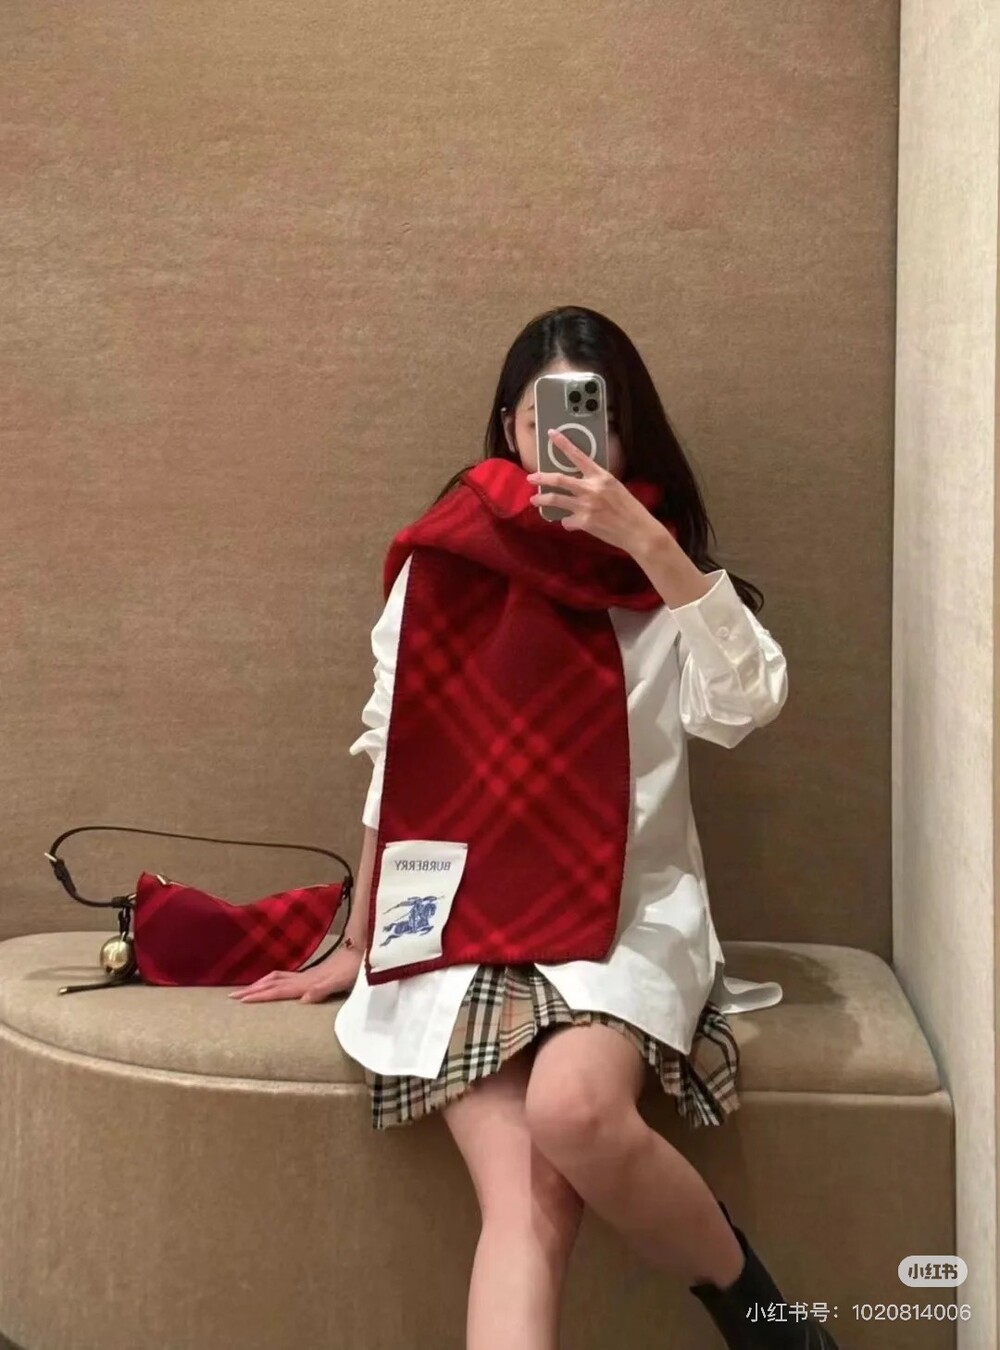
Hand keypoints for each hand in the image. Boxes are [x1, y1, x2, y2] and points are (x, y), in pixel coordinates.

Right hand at [227, 942, 362, 1002]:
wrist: (362, 949)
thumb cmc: (353, 969)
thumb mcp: (340, 982)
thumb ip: (323, 989)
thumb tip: (304, 998)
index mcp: (306, 982)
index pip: (278, 990)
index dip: (259, 995)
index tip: (239, 1000)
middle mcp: (303, 978)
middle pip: (272, 983)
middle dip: (252, 989)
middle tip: (232, 995)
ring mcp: (307, 974)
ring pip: (277, 978)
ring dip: (260, 984)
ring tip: (247, 990)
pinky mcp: (313, 973)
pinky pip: (285, 977)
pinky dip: (273, 981)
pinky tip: (274, 983)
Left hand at [527, 433, 669, 556]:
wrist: (638, 530)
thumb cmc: (630, 509)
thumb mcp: (615, 488)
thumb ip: (597, 484)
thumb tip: (580, 485)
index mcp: (601, 476)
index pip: (578, 455)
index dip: (563, 443)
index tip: (552, 434)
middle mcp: (592, 489)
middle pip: (559, 479)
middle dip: (542, 477)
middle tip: (531, 477)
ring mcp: (586, 506)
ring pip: (555, 500)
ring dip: (542, 499)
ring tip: (534, 500)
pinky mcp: (584, 522)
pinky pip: (566, 521)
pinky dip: (566, 522)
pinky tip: (571, 523)